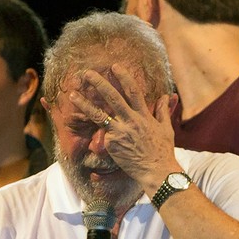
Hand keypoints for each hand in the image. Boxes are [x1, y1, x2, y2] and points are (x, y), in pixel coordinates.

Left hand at [68, 64, 180, 191]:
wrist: (156, 171)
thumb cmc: (162, 152)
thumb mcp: (166, 129)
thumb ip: (163, 111)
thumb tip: (165, 96)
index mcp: (144, 116)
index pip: (133, 91)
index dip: (123, 77)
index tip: (115, 67)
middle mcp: (131, 121)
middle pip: (113, 97)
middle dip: (99, 83)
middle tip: (87, 73)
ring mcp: (120, 132)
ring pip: (99, 115)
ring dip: (84, 104)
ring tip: (72, 95)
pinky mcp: (112, 144)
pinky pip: (104, 135)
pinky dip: (101, 134)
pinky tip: (102, 137)